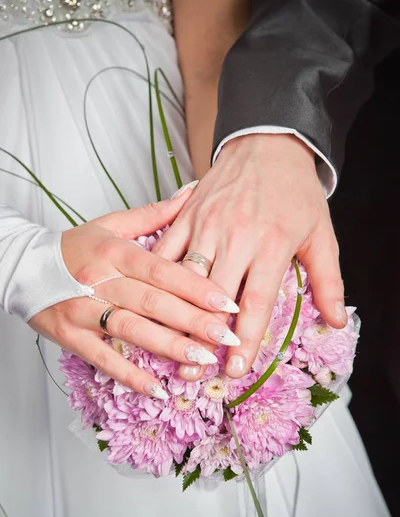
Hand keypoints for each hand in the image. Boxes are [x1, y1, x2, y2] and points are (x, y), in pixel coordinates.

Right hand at [28, 186, 238, 398]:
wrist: (23, 266)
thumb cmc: (74, 247)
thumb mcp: (111, 224)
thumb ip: (153, 214)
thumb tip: (192, 193)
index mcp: (114, 252)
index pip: (161, 270)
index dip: (196, 287)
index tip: (227, 302)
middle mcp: (100, 279)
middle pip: (151, 301)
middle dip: (192, 320)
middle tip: (226, 336)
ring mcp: (84, 309)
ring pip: (131, 329)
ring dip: (168, 346)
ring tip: (202, 359)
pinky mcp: (71, 336)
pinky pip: (103, 358)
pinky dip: (129, 375)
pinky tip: (158, 388)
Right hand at [152, 134, 344, 380]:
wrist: (268, 143)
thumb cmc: (296, 192)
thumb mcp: (321, 234)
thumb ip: (328, 280)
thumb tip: (337, 321)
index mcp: (273, 243)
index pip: (257, 301)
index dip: (246, 340)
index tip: (236, 369)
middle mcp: (237, 236)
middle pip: (216, 296)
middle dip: (204, 338)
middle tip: (195, 373)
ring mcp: (207, 224)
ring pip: (186, 277)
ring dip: (176, 315)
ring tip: (168, 348)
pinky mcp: (187, 214)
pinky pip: (166, 249)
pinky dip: (157, 277)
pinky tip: (148, 302)